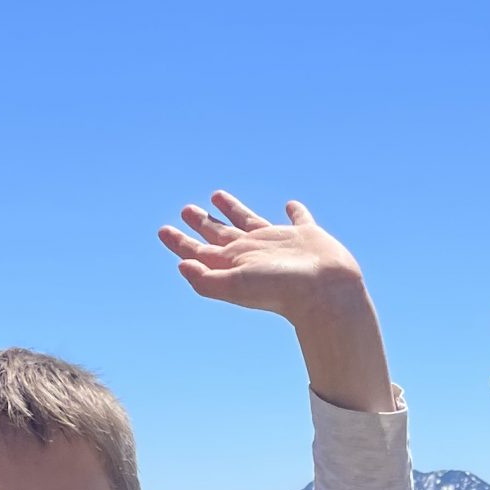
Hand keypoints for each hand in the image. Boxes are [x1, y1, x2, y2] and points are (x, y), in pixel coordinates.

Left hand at [161, 191, 392, 411]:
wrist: (326, 293)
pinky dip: (295, 212)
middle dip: (201, 223)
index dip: (180, 242)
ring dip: (233, 209)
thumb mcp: (236, 286)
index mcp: (234, 264)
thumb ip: (206, 280)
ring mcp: (280, 243)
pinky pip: (299, 218)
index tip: (163, 230)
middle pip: (220, 235)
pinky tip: (291, 205)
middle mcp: (253, 253)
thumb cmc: (282, 291)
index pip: (200, 252)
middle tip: (186, 210)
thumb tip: (182, 266)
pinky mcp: (307, 236)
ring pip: (250, 221)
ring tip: (216, 196)